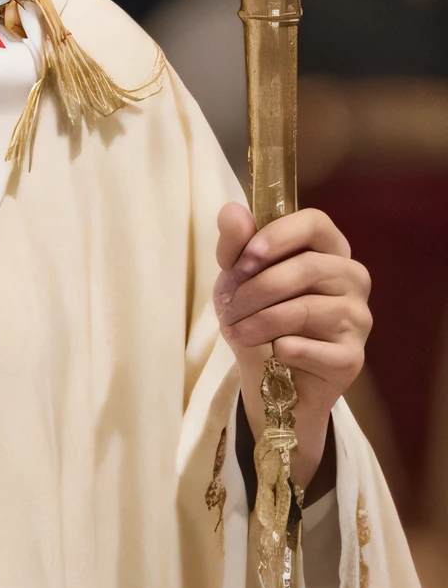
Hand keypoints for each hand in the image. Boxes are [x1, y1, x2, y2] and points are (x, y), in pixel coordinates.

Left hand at [214, 202, 371, 496]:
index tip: (246, 257)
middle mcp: (352, 278)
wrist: (268, 377)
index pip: (316, 223)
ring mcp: (358, 318)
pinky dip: (281, 349)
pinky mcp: (352, 358)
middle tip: (228, 305)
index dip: (279, 234)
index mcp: (328, 248)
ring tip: (237, 331)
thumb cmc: (257, 312)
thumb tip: (233, 210)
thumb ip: (235, 241)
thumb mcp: (237, 275)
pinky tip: (270, 352)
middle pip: (308, 267)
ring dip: (261, 320)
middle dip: (257, 287)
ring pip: (306, 308)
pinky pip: (312, 348)